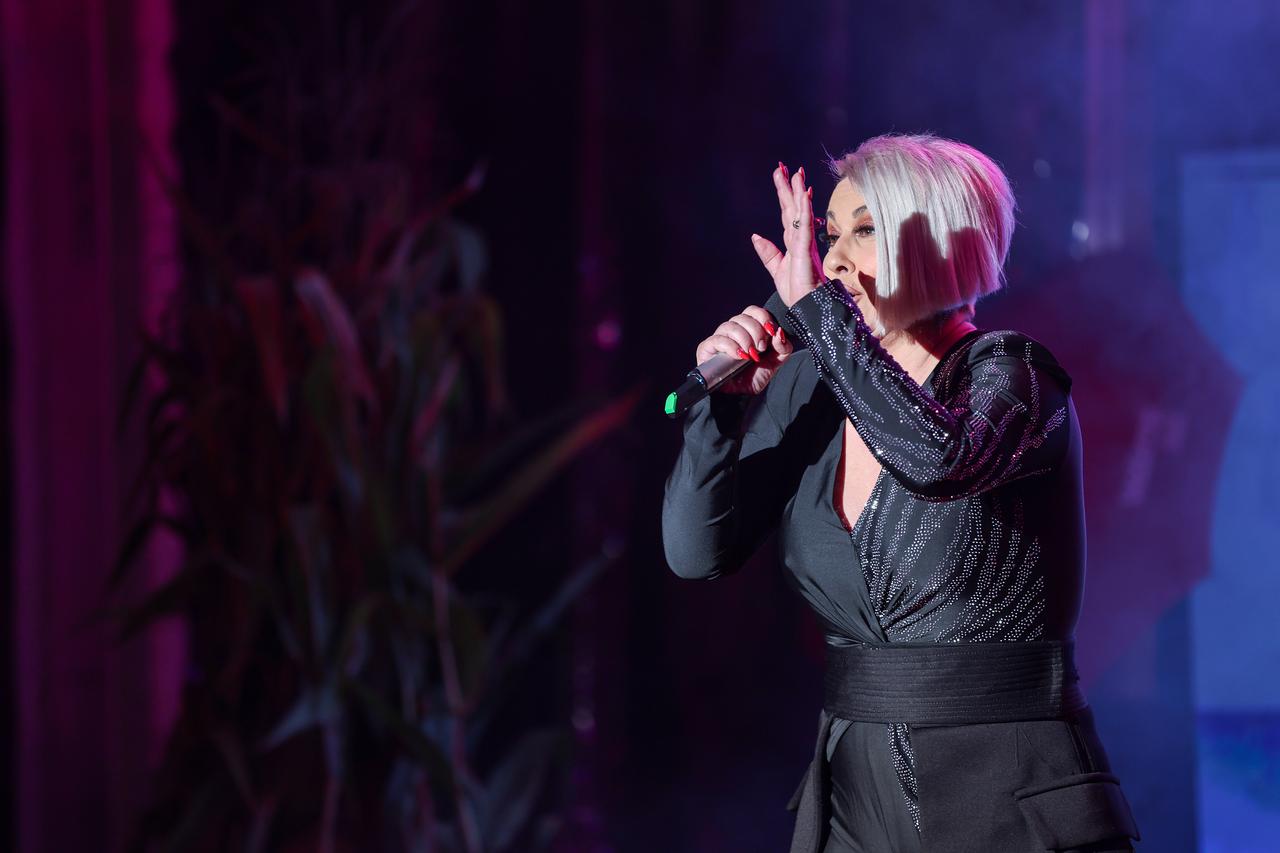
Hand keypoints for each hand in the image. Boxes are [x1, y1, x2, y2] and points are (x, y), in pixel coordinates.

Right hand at [694, 305, 794, 394]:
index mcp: (748, 329)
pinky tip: (739, 356)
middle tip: (761, 348)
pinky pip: (717, 340)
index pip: (753, 311)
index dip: (763, 318)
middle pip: (742, 317)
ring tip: (750, 355)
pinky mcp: (707, 348)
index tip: (771, 333)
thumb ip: (783, 347)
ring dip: (744, 339)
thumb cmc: (754, 376)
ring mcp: (719, 338)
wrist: (740, 396)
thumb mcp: (776, 361)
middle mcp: (733, 331)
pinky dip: (731, 346)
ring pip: (730, 326)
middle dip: (756, 331)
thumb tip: (779, 332)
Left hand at [751, 162, 823, 307]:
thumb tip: (755, 236)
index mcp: (793, 241)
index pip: (787, 213)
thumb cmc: (797, 290)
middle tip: (785, 166)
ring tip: (796, 172)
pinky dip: (804, 209)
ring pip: (800, 211)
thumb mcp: (776, 269)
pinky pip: (804, 225)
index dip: (785, 195)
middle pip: (793, 207)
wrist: (806, 306)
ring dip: (798, 191)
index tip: (784, 176)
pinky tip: (803, 194)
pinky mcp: (806, 248)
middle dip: (790, 186)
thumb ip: (767, 252)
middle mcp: (800, 237)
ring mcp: (804, 241)